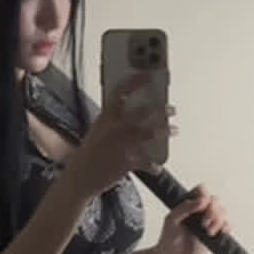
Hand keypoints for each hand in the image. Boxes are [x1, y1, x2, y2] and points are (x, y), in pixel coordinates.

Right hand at [67, 72, 176, 199]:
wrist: (80, 178)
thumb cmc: (87, 155)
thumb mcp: (96, 131)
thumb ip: (111, 121)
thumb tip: (130, 113)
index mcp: (104, 118)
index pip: (120, 92)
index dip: (135, 81)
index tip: (147, 75)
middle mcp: (113, 129)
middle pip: (141, 112)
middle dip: (160, 109)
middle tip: (171, 108)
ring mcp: (120, 145)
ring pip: (148, 133)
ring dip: (164, 131)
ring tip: (173, 130)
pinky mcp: (126, 163)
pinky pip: (145, 161)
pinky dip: (153, 165)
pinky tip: (157, 167)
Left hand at [154, 184, 230, 253]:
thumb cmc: (169, 237)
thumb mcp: (172, 219)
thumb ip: (185, 207)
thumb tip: (204, 200)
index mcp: (189, 204)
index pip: (201, 190)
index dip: (204, 195)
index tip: (201, 206)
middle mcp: (200, 211)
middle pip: (215, 200)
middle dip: (212, 211)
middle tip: (203, 224)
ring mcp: (208, 222)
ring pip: (223, 212)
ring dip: (218, 220)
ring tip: (208, 232)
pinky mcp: (215, 233)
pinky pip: (227, 225)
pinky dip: (226, 227)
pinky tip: (218, 233)